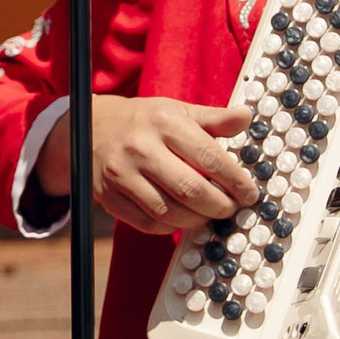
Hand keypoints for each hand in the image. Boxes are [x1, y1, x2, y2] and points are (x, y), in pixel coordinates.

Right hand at [37, 95, 258, 234]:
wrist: (91, 126)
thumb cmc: (145, 121)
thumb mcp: (178, 111)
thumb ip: (214, 118)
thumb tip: (245, 116)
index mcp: (164, 122)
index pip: (210, 158)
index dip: (236, 181)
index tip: (249, 193)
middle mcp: (141, 147)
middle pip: (191, 190)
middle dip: (219, 206)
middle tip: (231, 209)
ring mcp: (121, 173)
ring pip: (169, 212)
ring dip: (196, 220)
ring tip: (208, 215)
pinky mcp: (108, 195)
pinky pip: (147, 222)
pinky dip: (169, 227)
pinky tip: (180, 218)